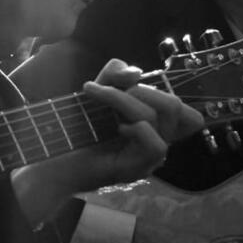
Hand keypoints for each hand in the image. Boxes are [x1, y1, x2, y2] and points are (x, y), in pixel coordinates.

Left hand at [12, 59, 203, 222]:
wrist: (54, 155)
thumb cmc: (78, 126)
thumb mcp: (98, 90)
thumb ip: (116, 74)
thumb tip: (137, 73)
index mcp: (154, 124)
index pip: (189, 114)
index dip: (166, 92)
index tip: (131, 87)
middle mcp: (156, 141)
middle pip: (174, 106)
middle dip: (141, 89)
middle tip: (108, 89)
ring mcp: (148, 158)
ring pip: (156, 119)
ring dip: (123, 100)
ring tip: (98, 98)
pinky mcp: (137, 170)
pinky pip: (156, 145)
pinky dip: (136, 128)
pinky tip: (116, 127)